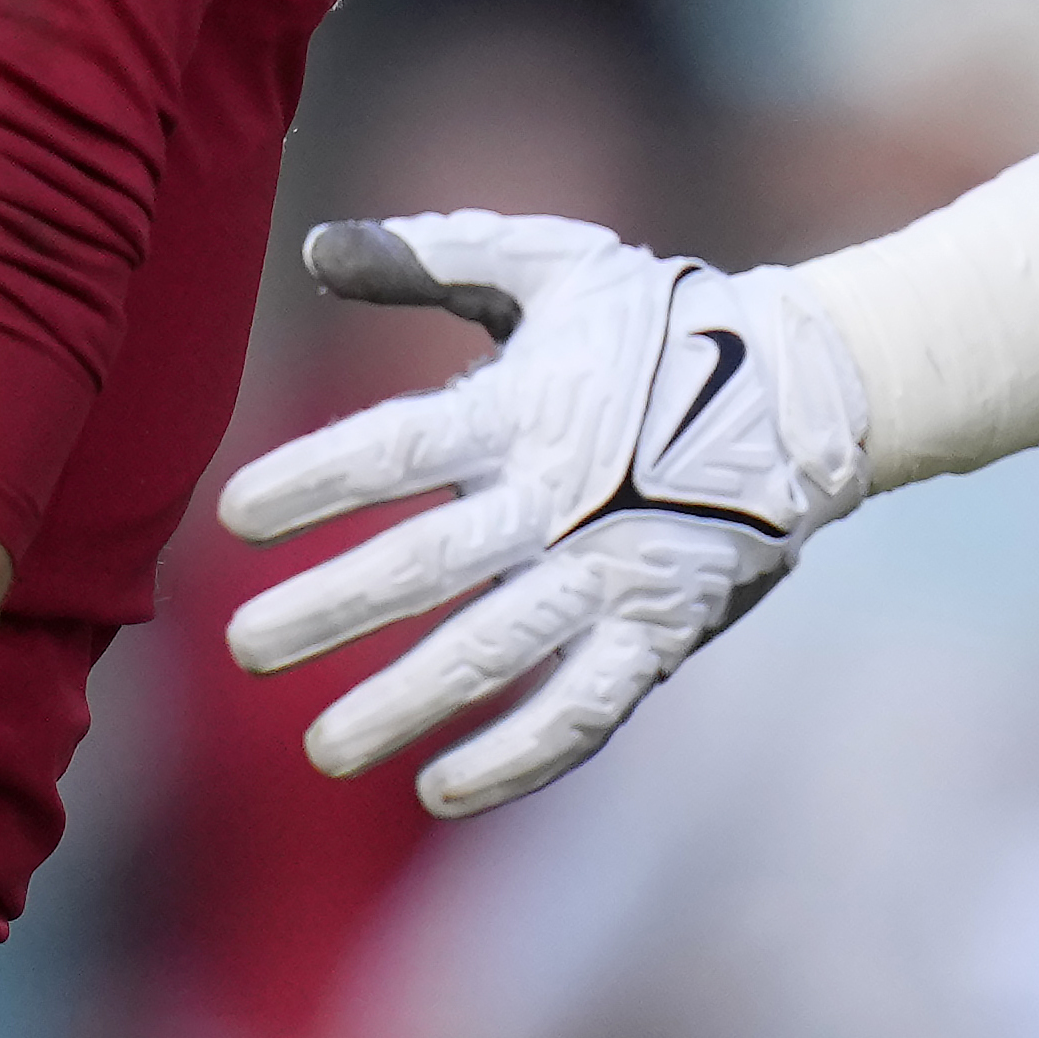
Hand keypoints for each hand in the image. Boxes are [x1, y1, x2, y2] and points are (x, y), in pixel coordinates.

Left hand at [214, 210, 873, 815]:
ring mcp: (616, 573)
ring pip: (497, 650)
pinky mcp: (660, 633)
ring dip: (406, 702)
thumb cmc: (657, 323)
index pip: (401, 446)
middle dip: (333, 606)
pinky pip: (585, 710)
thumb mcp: (553, 266)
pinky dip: (518, 757)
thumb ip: (436, 255)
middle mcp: (565, 496)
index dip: (317, 480)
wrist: (805, 393)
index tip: (233, 514)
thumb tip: (321, 247)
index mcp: (529, 405)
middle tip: (243, 647)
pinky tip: (440, 790)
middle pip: (430, 562)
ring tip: (319, 747)